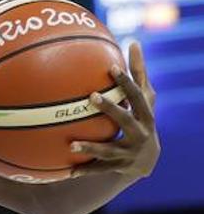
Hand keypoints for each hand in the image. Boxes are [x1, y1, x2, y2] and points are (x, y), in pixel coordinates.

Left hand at [71, 43, 158, 178]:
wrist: (146, 161)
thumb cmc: (142, 119)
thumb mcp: (144, 100)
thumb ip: (138, 74)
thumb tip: (135, 41)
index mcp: (146, 114)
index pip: (138, 95)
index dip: (127, 81)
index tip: (111, 66)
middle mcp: (141, 133)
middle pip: (126, 119)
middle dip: (111, 108)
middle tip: (91, 96)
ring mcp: (130, 152)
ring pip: (109, 150)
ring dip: (92, 147)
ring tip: (72, 145)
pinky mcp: (119, 168)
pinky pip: (99, 170)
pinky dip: (84, 170)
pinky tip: (67, 172)